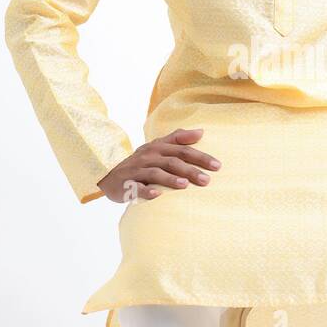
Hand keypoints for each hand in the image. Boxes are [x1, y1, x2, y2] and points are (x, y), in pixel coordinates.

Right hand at [95, 127, 221, 202]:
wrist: (109, 175)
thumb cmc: (141, 162)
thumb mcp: (157, 147)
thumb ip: (178, 138)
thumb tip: (201, 131)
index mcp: (157, 147)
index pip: (182, 150)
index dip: (199, 156)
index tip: (217, 165)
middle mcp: (148, 157)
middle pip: (171, 161)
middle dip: (190, 169)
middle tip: (206, 180)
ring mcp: (136, 170)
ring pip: (155, 173)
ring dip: (170, 178)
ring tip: (185, 185)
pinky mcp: (126, 184)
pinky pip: (136, 188)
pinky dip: (146, 191)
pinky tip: (156, 195)